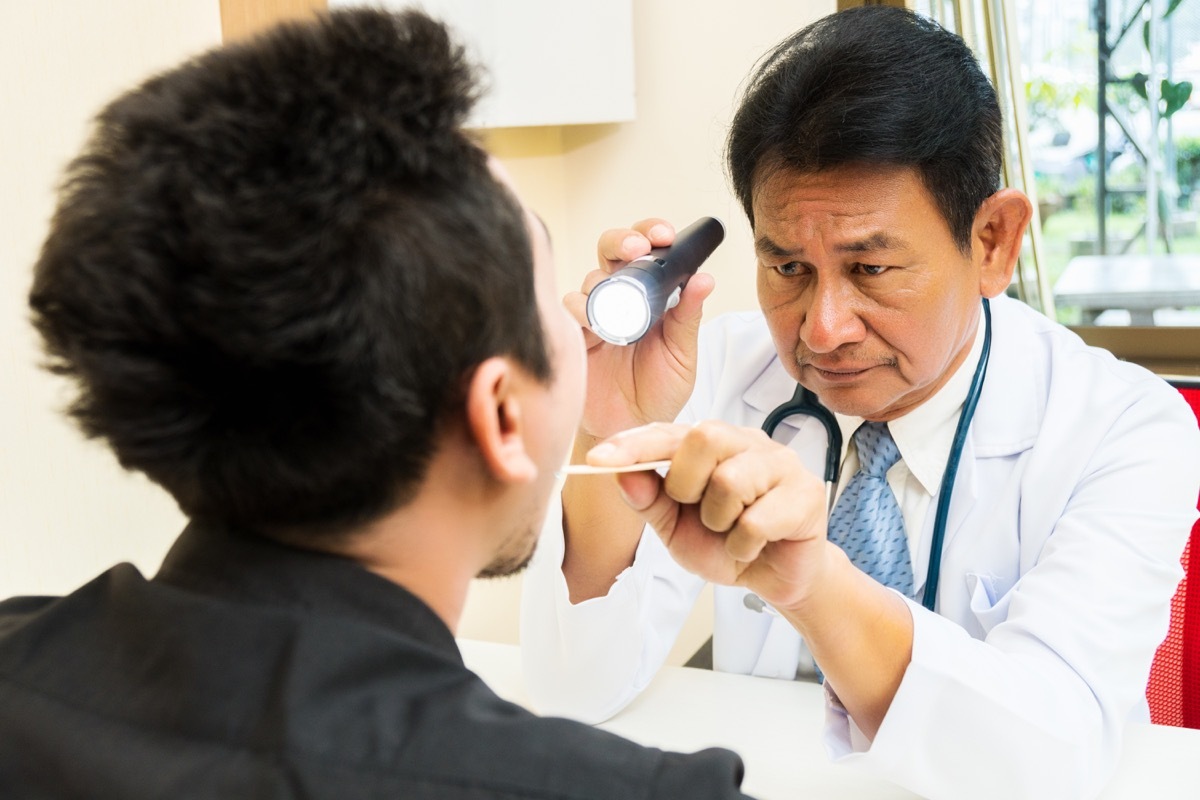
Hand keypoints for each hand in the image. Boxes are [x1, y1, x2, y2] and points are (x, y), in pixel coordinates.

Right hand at [565, 220, 715, 440]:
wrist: (628, 430)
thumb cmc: (657, 392)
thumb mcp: (682, 355)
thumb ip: (688, 317)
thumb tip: (704, 278)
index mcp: (650, 296)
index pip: (647, 251)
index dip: (651, 234)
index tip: (664, 235)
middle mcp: (620, 298)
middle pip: (611, 251)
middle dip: (622, 241)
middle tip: (638, 249)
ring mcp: (594, 314)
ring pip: (590, 279)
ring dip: (603, 283)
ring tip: (618, 304)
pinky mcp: (573, 335)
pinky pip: (568, 309)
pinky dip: (579, 309)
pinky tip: (592, 322)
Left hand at [587, 420, 832, 609]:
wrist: (774, 578)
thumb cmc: (726, 543)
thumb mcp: (674, 527)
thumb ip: (649, 499)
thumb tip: (621, 474)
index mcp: (710, 444)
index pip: (666, 432)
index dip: (632, 445)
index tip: (597, 459)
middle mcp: (745, 442)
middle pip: (704, 438)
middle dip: (688, 486)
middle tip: (700, 513)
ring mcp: (779, 463)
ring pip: (731, 480)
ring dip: (720, 522)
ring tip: (731, 532)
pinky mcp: (806, 493)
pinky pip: (757, 520)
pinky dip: (743, 545)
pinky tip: (753, 546)